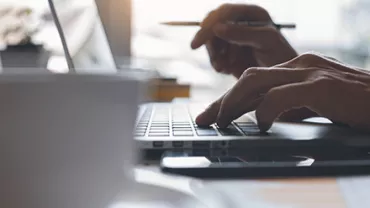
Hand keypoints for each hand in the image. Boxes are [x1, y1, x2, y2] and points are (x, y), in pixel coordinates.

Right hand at [191, 4, 296, 77]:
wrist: (281, 81)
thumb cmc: (281, 57)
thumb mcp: (266, 41)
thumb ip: (243, 33)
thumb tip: (217, 28)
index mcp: (252, 14)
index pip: (225, 12)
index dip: (211, 22)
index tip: (201, 34)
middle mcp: (240, 23)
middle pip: (213, 25)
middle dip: (209, 40)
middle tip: (200, 51)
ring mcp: (233, 39)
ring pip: (211, 42)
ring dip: (213, 55)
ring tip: (223, 67)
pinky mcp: (228, 54)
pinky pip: (214, 56)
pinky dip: (217, 63)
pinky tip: (226, 70)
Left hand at [196, 53, 369, 131]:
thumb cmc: (355, 107)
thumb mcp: (315, 105)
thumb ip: (291, 107)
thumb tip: (263, 120)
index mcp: (296, 68)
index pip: (252, 81)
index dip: (227, 99)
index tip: (210, 116)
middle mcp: (299, 65)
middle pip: (247, 79)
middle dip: (222, 101)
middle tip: (204, 120)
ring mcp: (310, 72)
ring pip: (255, 82)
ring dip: (233, 103)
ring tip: (221, 123)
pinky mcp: (322, 86)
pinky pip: (281, 95)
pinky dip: (266, 110)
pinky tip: (262, 124)